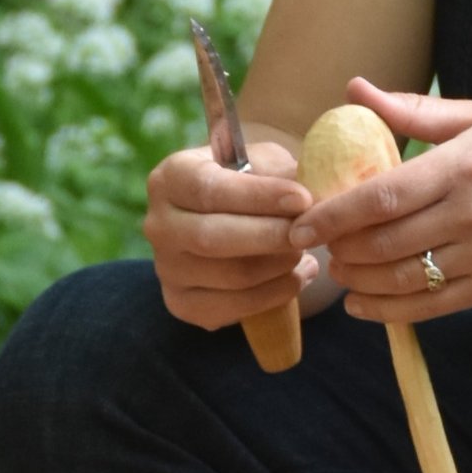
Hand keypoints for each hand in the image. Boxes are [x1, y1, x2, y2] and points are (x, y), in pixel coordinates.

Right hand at [143, 140, 315, 332]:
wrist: (228, 219)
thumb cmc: (249, 184)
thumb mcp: (264, 162)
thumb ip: (283, 173)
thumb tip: (312, 195)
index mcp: (171, 178)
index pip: (210, 190)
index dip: (259, 196)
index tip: (302, 200)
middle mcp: (159, 224)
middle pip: (214, 239)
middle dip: (271, 237)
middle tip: (310, 233)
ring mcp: (166, 268)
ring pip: (230, 277)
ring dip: (279, 267)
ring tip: (306, 253)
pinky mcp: (181, 303)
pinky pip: (232, 310)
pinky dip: (273, 296)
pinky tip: (295, 278)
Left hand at [286, 78, 471, 320]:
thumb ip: (415, 112)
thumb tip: (355, 90)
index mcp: (465, 164)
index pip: (381, 195)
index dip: (332, 215)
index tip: (300, 224)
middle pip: (385, 243)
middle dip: (340, 250)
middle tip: (318, 248)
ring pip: (404, 279)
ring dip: (359, 281)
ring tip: (341, 272)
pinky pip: (432, 306)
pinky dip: (389, 310)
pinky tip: (364, 305)